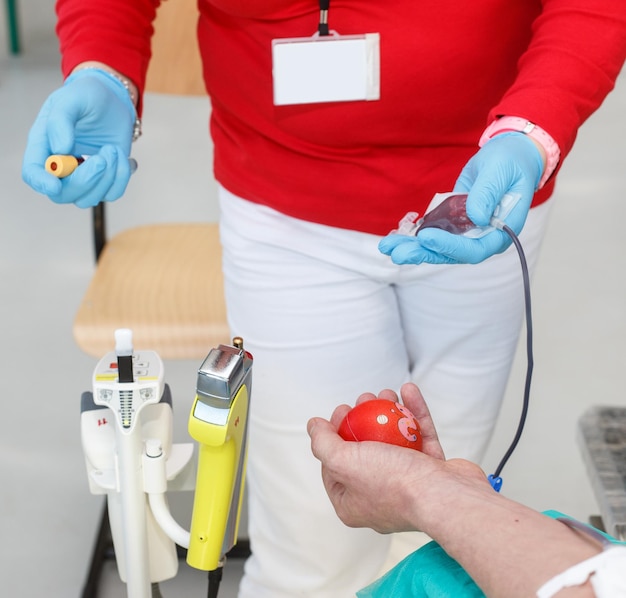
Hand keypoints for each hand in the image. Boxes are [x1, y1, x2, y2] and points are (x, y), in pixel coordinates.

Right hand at [22, 68, 136, 207]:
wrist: (114, 100)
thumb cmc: (87, 96)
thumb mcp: (73, 98)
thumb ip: (61, 121)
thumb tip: (60, 150)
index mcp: (43, 145)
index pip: (33, 172)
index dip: (41, 182)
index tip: (55, 185)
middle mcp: (60, 166)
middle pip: (63, 194)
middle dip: (85, 181)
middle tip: (102, 157)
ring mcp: (83, 176)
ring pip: (89, 198)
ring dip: (107, 177)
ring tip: (113, 148)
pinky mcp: (104, 179)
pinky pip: (113, 192)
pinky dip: (122, 176)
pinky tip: (124, 157)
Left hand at [307, 383, 486, 533]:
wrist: (447, 497)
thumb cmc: (392, 483)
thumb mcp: (343, 461)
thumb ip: (323, 443)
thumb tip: (312, 426)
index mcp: (353, 504)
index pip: (333, 466)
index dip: (333, 436)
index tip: (341, 411)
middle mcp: (379, 496)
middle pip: (364, 450)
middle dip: (363, 419)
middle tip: (364, 399)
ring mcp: (408, 484)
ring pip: (394, 441)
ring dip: (390, 412)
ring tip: (386, 392)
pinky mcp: (432, 471)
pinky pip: (420, 436)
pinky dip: (414, 413)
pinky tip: (408, 390)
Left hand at [379, 132, 543, 264]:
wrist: (508, 155)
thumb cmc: (510, 163)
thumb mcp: (500, 172)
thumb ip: (487, 194)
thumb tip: (475, 217)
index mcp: (501, 232)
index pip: (473, 249)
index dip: (449, 246)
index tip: (426, 236)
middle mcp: (482, 238)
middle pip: (449, 254)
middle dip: (422, 253)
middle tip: (396, 253)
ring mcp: (466, 233)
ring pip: (436, 247)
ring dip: (412, 247)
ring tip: (387, 246)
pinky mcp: (453, 224)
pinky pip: (432, 234)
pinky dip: (413, 236)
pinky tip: (395, 236)